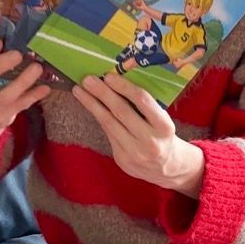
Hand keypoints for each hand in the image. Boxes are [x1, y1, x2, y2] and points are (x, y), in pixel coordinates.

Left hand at [72, 70, 203, 196]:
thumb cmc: (162, 135)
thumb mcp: (162, 120)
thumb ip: (145, 106)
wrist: (165, 167)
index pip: (143, 101)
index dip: (124, 87)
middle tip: (87, 79)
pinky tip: (89, 106)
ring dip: (92, 104)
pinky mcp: (121, 159)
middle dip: (102, 93)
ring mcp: (134, 152)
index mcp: (164, 127)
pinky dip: (97, 117)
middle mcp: (150, 141)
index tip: (108, 76)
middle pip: (121, 111)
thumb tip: (116, 82)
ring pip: (109, 123)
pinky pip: (107, 133)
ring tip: (79, 90)